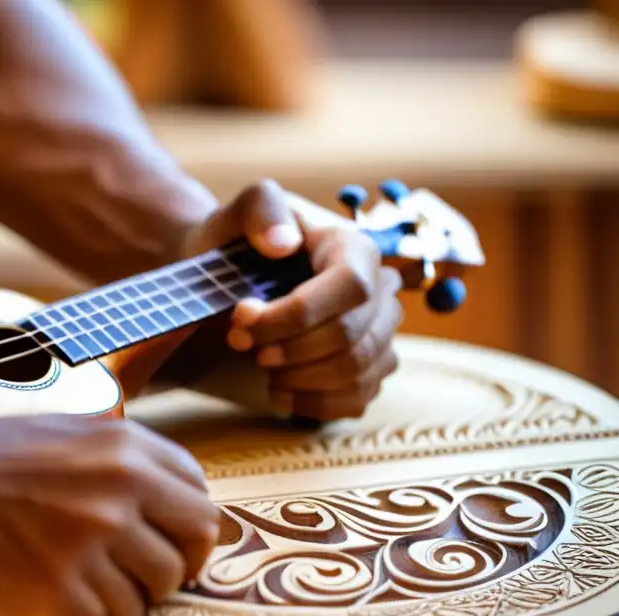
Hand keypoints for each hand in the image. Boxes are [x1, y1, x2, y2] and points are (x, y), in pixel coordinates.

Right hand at [0, 415, 219, 615]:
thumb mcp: (61, 431)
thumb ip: (118, 458)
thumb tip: (164, 494)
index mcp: (123, 447)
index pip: (200, 493)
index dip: (191, 524)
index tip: (174, 539)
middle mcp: (119, 492)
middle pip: (194, 545)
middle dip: (177, 565)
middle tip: (146, 574)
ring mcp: (91, 542)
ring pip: (151, 591)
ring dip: (126, 594)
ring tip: (85, 580)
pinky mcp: (57, 589)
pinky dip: (81, 611)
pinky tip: (48, 589)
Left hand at [182, 180, 402, 419]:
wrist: (238, 270)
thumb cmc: (243, 239)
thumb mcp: (243, 208)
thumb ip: (262, 209)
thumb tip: (284, 244)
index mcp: (356, 248)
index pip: (349, 288)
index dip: (295, 314)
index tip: (242, 319)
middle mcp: (381, 289)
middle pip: (350, 337)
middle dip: (287, 349)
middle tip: (239, 342)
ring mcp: (381, 332)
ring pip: (354, 372)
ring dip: (297, 377)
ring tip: (259, 362)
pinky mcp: (370, 368)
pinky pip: (356, 398)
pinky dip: (313, 403)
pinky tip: (278, 390)